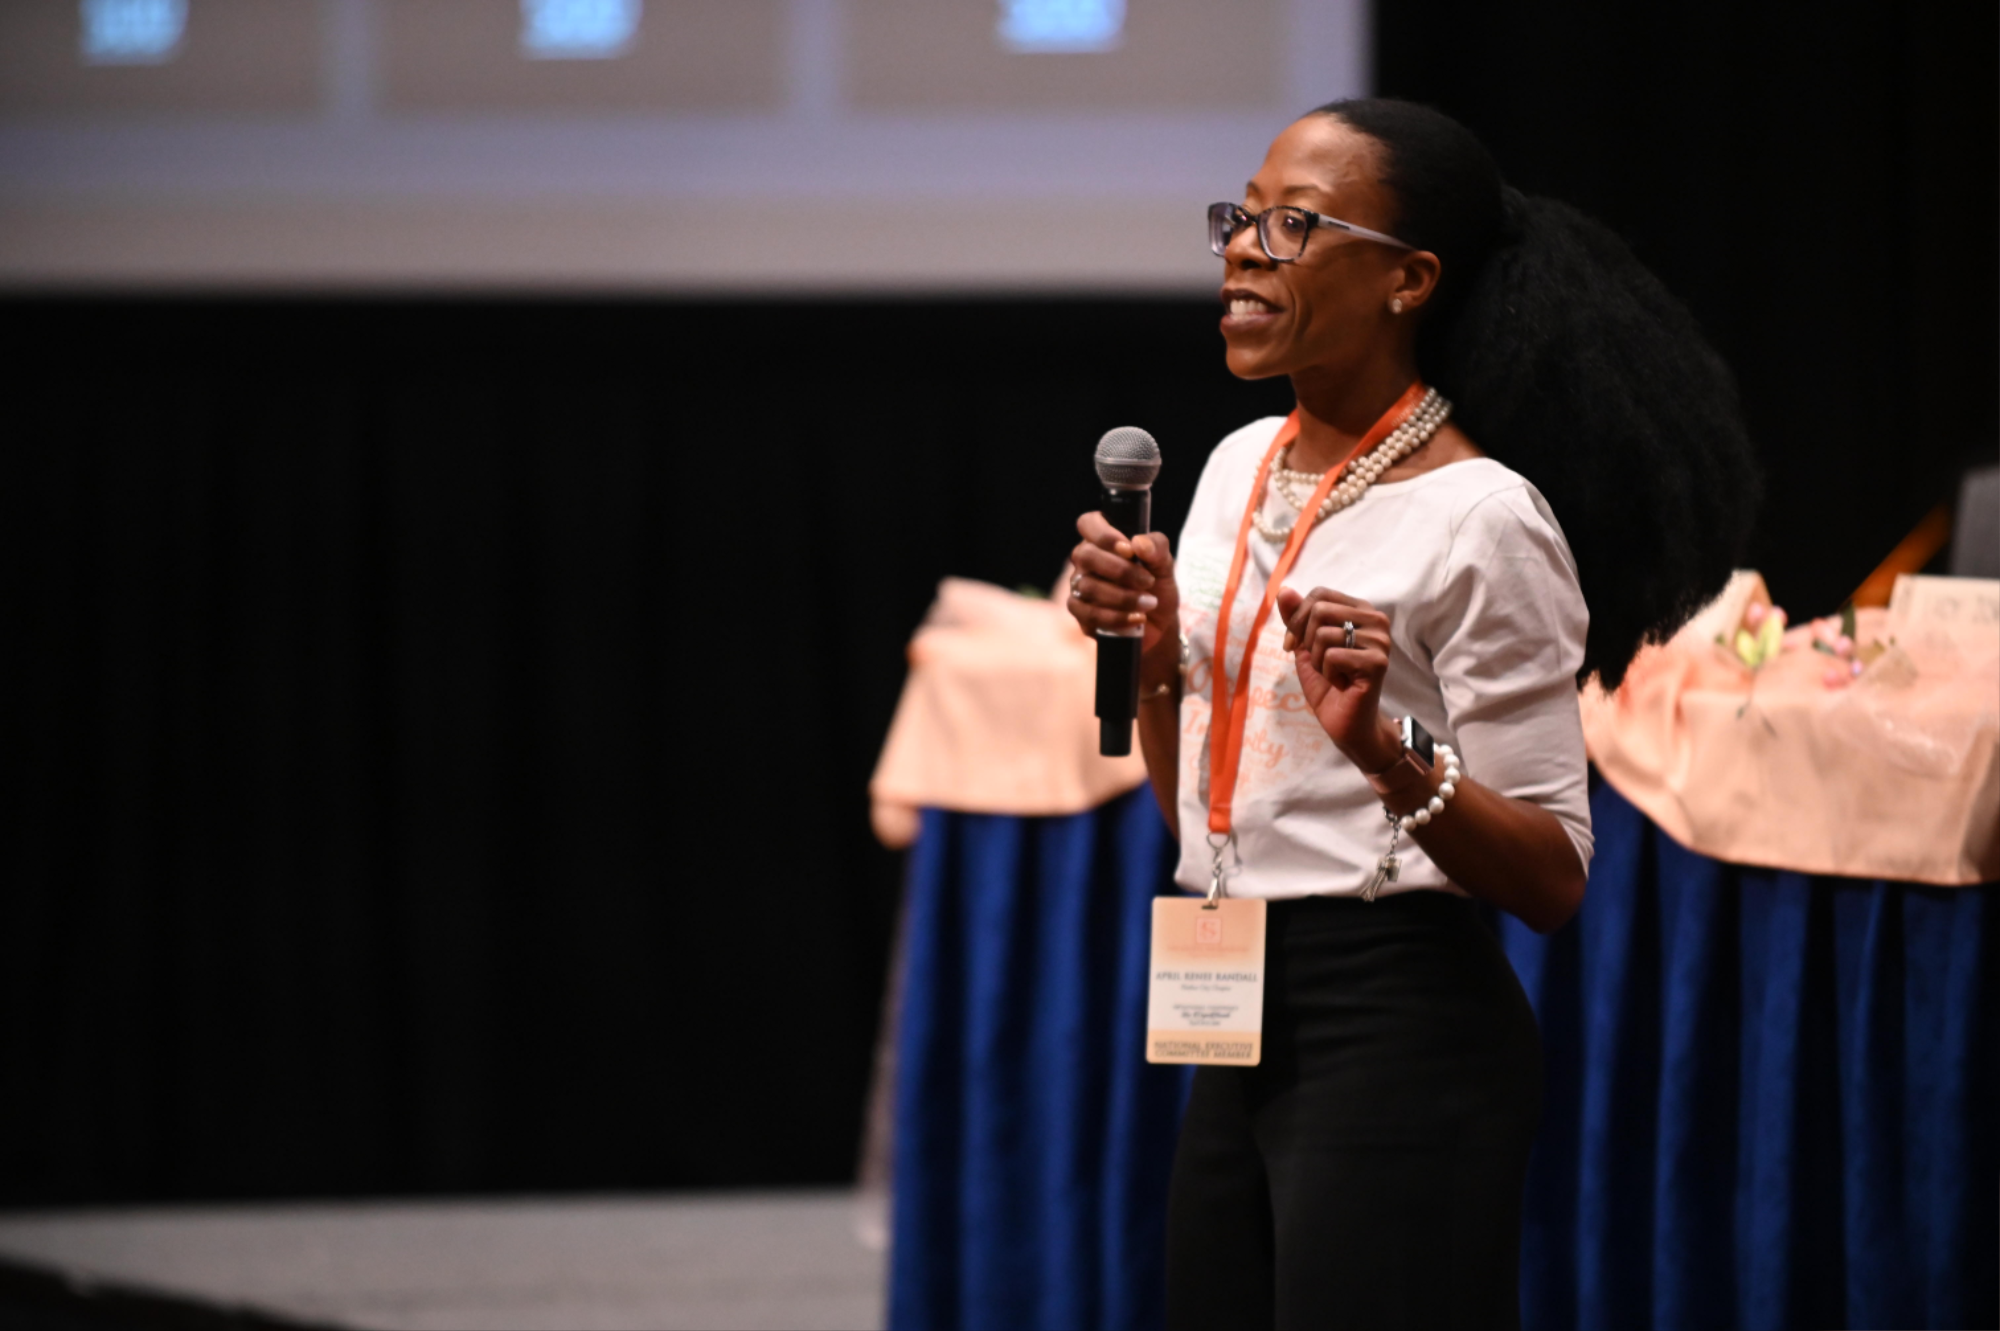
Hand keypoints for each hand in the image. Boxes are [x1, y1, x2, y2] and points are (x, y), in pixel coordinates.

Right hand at [1068, 513, 1180, 685]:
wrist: (1159, 622)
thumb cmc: (1156, 586)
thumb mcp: (1165, 565)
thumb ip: (1157, 548)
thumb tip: (1139, 543)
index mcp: (1103, 540)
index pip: (1088, 523)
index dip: (1104, 534)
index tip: (1129, 549)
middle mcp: (1086, 560)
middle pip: (1085, 555)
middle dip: (1120, 570)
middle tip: (1148, 581)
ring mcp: (1079, 586)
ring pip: (1087, 587)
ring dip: (1123, 597)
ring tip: (1149, 603)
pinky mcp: (1080, 613)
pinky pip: (1089, 614)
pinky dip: (1116, 617)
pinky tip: (1137, 618)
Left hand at [1276, 586, 1401, 770]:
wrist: (1344, 721)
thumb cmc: (1327, 682)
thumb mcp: (1304, 645)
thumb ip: (1295, 617)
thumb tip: (1284, 589)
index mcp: (1360, 610)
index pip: (1319, 594)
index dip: (1297, 618)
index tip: (1294, 644)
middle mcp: (1376, 620)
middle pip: (1319, 609)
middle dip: (1305, 640)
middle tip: (1317, 662)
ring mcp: (1380, 640)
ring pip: (1324, 634)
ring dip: (1317, 661)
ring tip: (1333, 673)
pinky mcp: (1378, 662)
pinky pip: (1333, 656)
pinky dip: (1327, 674)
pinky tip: (1342, 684)